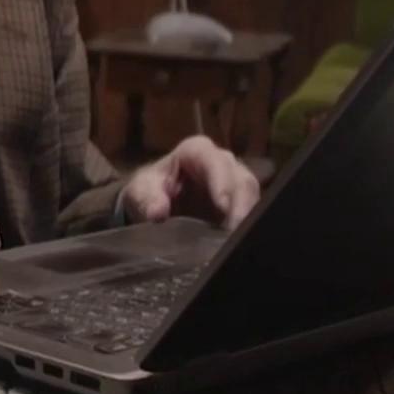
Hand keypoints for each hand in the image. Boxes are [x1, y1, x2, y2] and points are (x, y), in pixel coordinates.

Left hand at [121, 135, 260, 228]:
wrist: (154, 201)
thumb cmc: (149, 188)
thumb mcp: (141, 191)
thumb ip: (148, 198)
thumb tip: (157, 212)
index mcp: (196, 151)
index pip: (214, 161)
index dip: (221, 181)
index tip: (222, 205)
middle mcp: (221, 161)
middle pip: (240, 178)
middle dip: (241, 204)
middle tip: (235, 231)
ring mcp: (234, 181)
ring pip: (250, 195)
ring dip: (247, 217)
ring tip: (238, 241)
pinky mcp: (240, 201)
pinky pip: (252, 211)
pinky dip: (247, 225)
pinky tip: (239, 242)